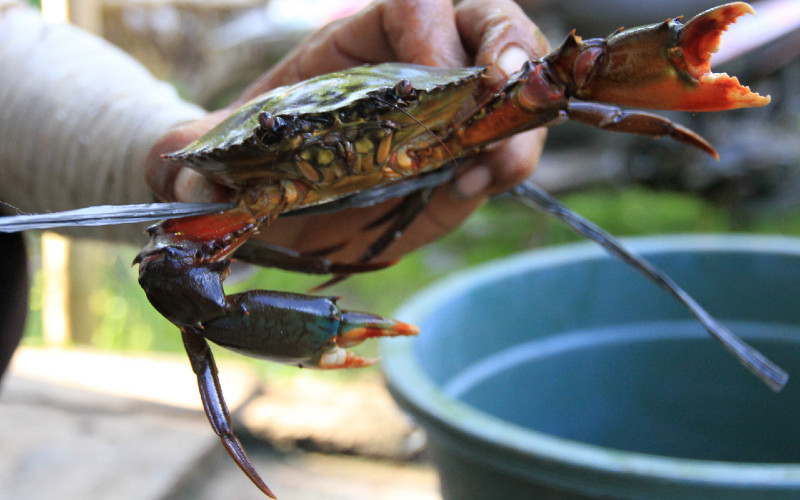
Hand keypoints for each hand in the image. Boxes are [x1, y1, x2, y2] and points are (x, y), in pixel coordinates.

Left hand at [145, 0, 547, 261]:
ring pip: (509, 87)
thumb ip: (188, 152)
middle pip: (483, 23)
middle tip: (504, 89)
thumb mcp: (210, 152)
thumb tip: (180, 165)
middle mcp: (410, 67)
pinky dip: (505, 163)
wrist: (274, 209)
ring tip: (493, 167)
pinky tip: (478, 186)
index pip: (411, 3)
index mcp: (352, 45)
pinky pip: (502, 148)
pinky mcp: (460, 159)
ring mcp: (443, 114)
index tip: (430, 80)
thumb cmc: (249, 166)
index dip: (431, 29)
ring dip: (516, 121)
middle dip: (506, 49)